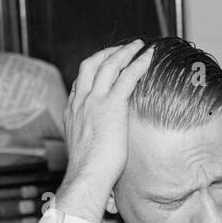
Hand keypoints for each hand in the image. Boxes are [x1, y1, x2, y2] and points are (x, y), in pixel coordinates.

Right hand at [55, 40, 153, 222]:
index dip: (94, 70)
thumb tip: (100, 147)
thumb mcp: (84, 150)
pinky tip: (149, 56)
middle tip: (121, 49)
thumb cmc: (88, 173)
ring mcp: (95, 101)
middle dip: (106, 53)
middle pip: (90, 65)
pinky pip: (127, 75)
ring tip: (138, 45)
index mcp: (72, 112)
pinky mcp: (112, 105)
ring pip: (109, 64)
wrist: (87, 177)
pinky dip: (139, 62)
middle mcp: (81, 101)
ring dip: (125, 52)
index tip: (105, 66)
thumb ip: (90, 140)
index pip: (80, 82)